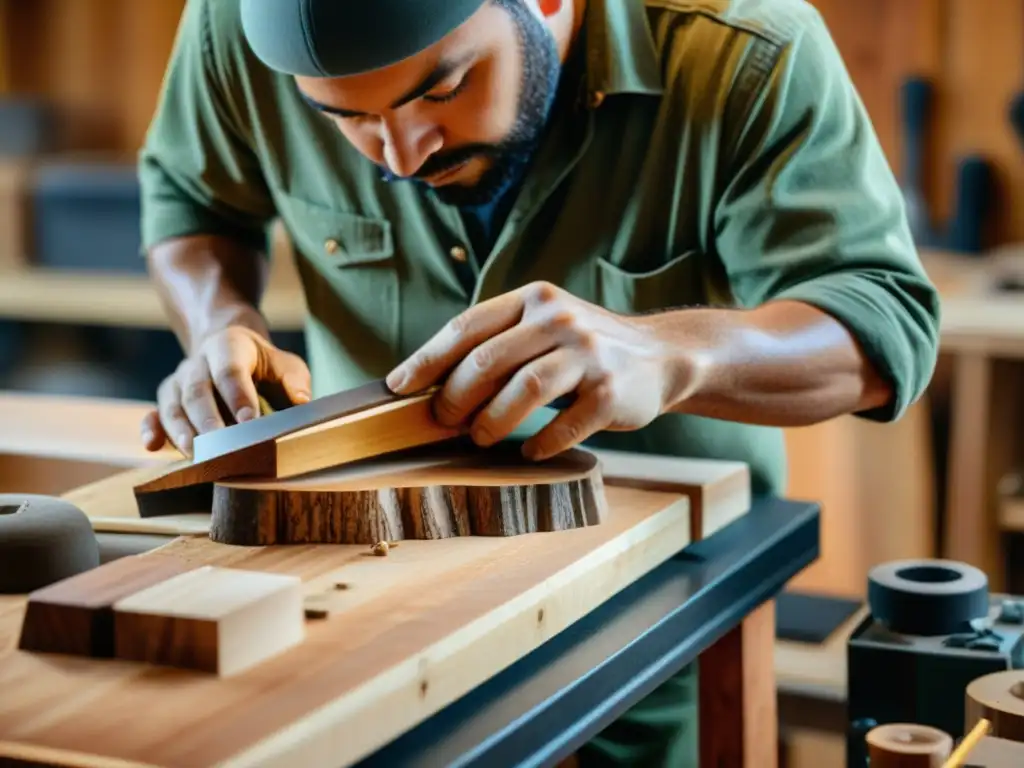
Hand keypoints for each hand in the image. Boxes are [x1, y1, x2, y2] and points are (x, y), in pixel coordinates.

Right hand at [140, 326, 311, 456]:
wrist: (228, 351)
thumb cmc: (263, 366)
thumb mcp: (284, 364)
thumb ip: (293, 380)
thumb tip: (300, 402)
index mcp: (227, 346)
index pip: (230, 371)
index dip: (238, 396)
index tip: (250, 422)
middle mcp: (197, 363)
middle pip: (197, 391)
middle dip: (208, 420)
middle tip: (219, 446)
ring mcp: (178, 383)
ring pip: (173, 406)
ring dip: (181, 431)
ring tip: (194, 453)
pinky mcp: (166, 403)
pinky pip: (153, 415)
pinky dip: (150, 430)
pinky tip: (153, 447)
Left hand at [386, 282, 681, 459]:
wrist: (662, 357)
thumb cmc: (584, 349)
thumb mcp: (543, 327)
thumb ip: (499, 343)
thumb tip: (430, 384)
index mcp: (534, 300)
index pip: (468, 326)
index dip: (427, 358)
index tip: (398, 386)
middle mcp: (560, 319)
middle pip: (488, 361)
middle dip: (455, 398)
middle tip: (442, 422)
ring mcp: (589, 354)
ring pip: (523, 390)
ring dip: (492, 422)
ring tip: (480, 438)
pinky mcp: (612, 392)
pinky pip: (563, 426)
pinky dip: (538, 444)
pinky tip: (528, 452)